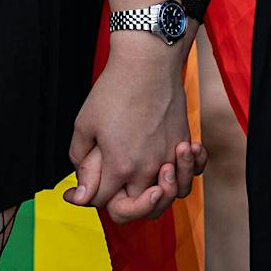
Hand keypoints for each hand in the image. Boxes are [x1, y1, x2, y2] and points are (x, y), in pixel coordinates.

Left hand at [66, 33, 200, 223]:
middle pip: (139, 208)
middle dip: (123, 204)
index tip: (78, 191)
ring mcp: (169, 157)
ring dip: (159, 196)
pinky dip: (186, 174)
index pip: (105, 201)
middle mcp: (148, 169)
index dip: (89, 196)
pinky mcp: (183, 142)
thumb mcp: (85, 122)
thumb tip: (79, 187)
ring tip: (147, 181)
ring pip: (171, 197)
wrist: (146, 62)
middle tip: (113, 188)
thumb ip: (80, 159)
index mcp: (120, 167)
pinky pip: (192, 172)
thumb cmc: (114, 89)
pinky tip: (174, 165)